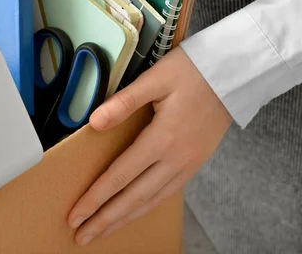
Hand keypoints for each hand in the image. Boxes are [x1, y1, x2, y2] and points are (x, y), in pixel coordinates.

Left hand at [67, 47, 231, 245]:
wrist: (233, 75)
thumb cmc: (192, 72)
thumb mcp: (155, 78)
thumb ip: (124, 102)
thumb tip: (94, 122)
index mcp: (162, 138)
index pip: (120, 176)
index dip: (96, 197)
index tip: (75, 214)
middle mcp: (175, 159)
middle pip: (134, 197)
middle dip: (105, 219)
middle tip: (81, 236)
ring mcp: (187, 164)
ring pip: (151, 201)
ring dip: (124, 219)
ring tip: (102, 232)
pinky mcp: (194, 163)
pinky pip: (166, 194)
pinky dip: (146, 208)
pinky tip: (133, 213)